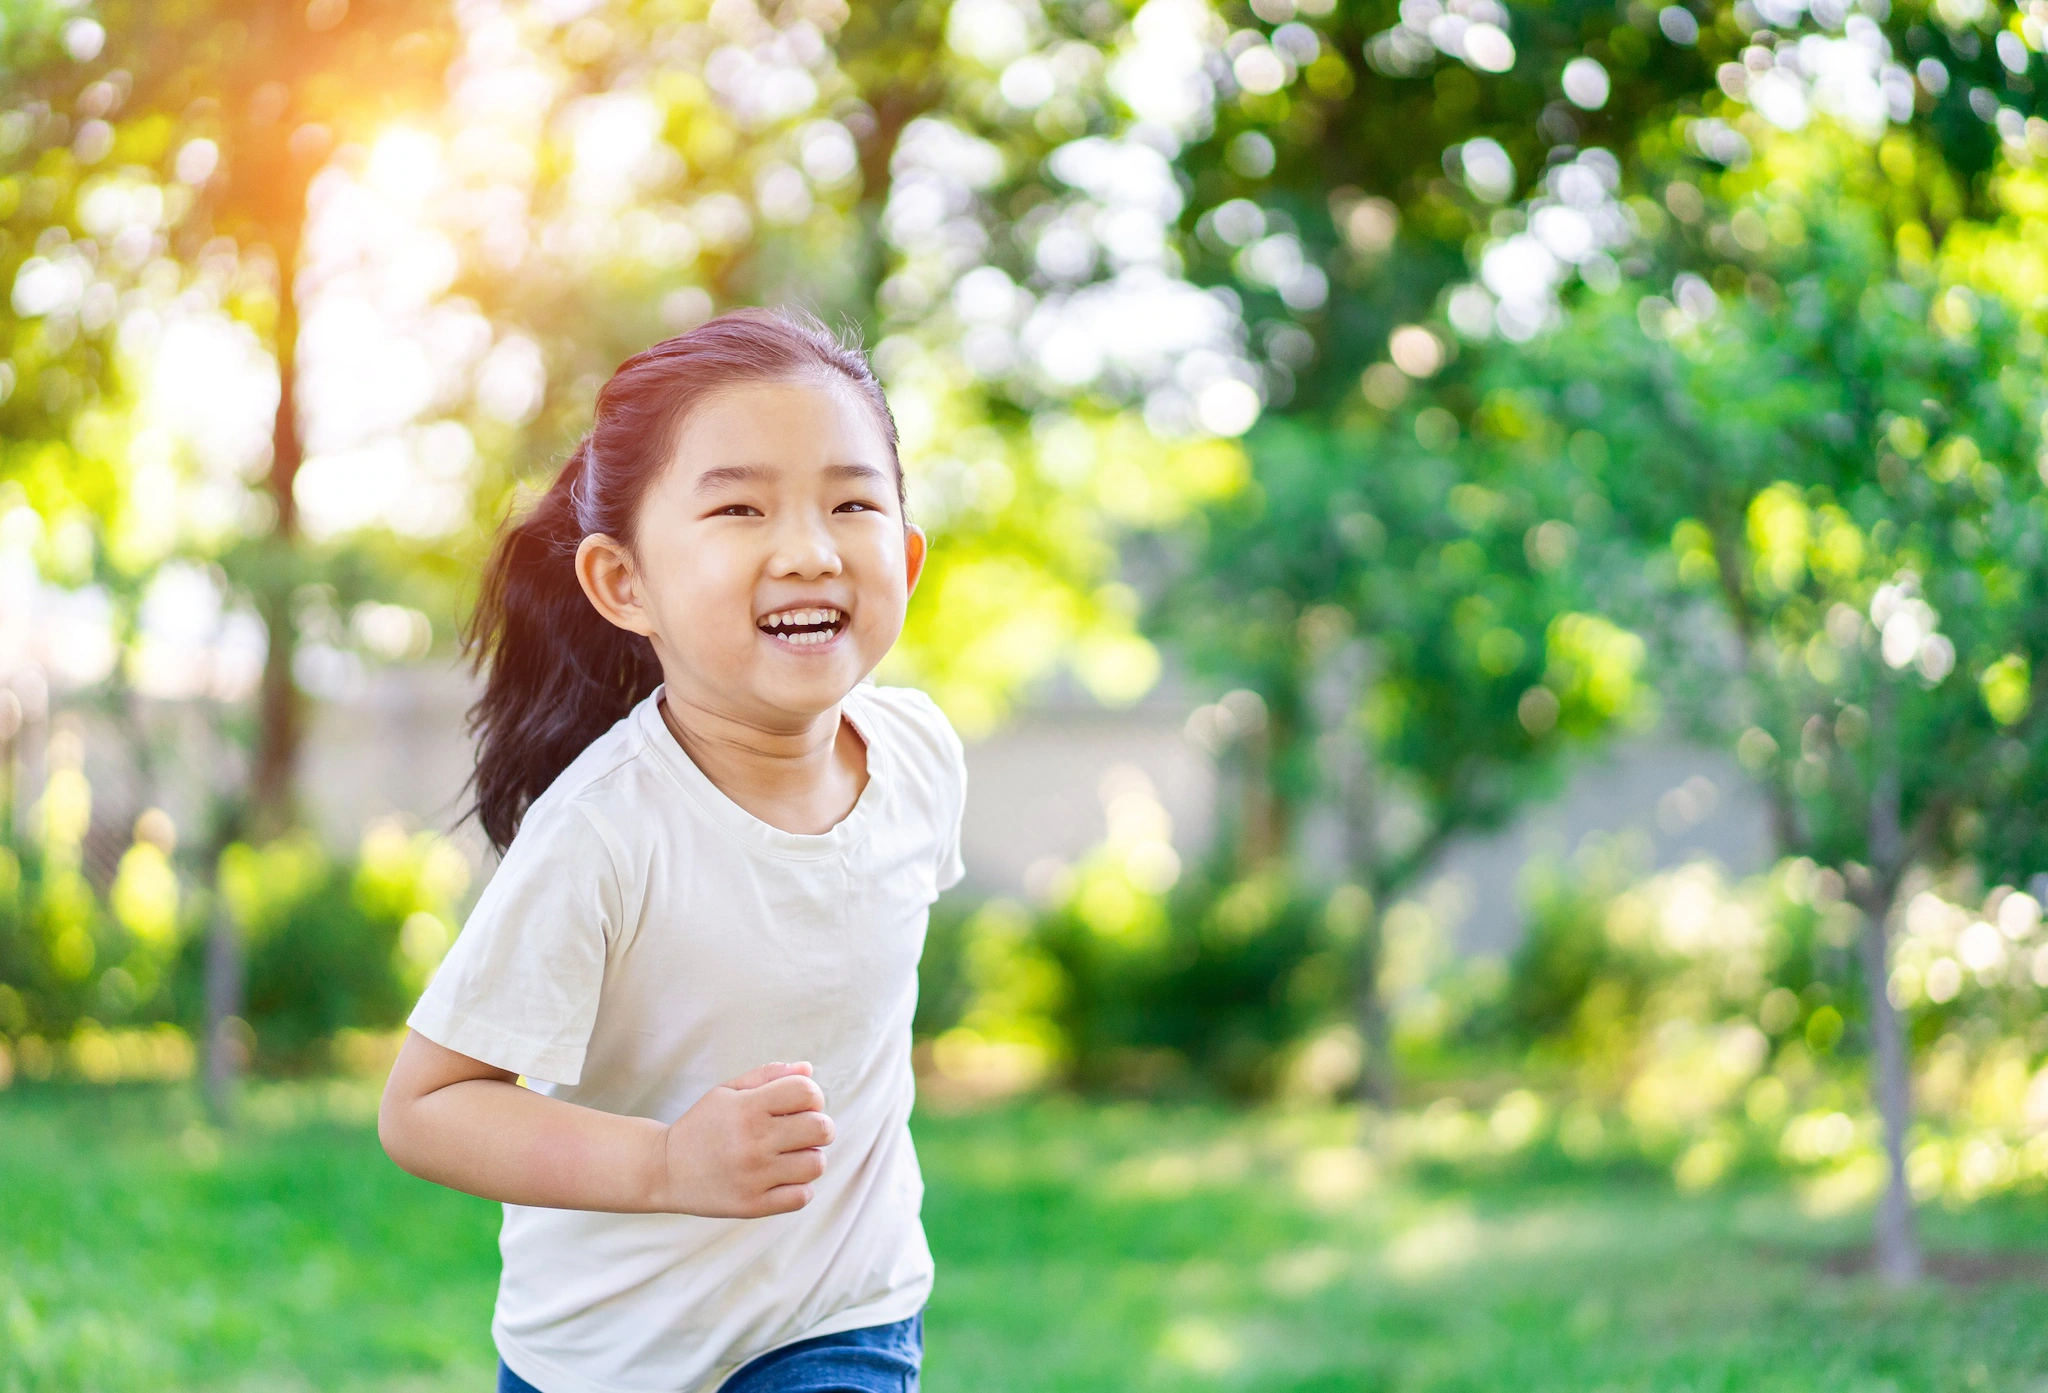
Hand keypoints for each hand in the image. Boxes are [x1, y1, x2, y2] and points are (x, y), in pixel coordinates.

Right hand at [656, 1061, 834, 1216]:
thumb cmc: (702, 1125)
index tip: (801, 1105)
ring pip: (816, 1164)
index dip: (813, 1095)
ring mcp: (754, 1176)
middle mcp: (753, 1141)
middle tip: (802, 1131)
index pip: (807, 1092)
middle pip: (821, 1128)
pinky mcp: (753, 1205)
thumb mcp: (727, 1091)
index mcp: (747, 1108)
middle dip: (819, 1126)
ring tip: (791, 1156)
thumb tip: (808, 1070)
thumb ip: (768, 1076)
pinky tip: (783, 1178)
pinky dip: (800, 1187)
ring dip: (810, 1158)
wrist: (664, 1169)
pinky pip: (802, 1197)